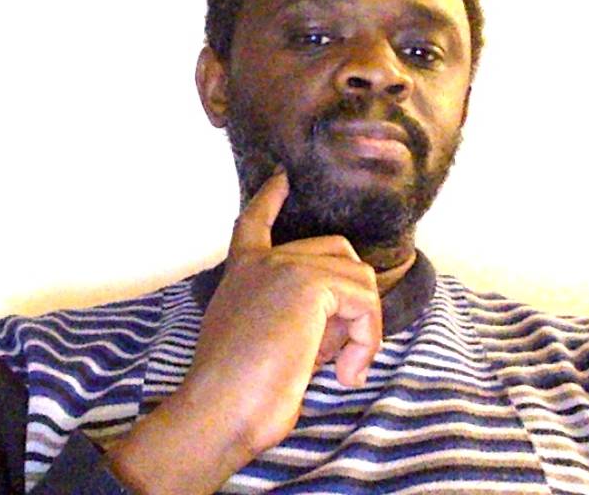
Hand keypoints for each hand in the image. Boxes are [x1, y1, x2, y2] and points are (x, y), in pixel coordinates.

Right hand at [107, 168, 381, 494]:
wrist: (221, 410)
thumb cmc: (240, 393)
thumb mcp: (265, 340)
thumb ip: (294, 315)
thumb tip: (339, 317)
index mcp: (243, 272)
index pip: (254, 223)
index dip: (269, 199)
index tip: (281, 178)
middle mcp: (262, 261)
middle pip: (336, 253)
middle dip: (350, 302)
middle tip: (335, 353)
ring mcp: (285, 266)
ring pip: (358, 280)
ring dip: (363, 329)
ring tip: (343, 368)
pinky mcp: (309, 283)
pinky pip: (365, 303)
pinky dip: (367, 340)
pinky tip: (346, 373)